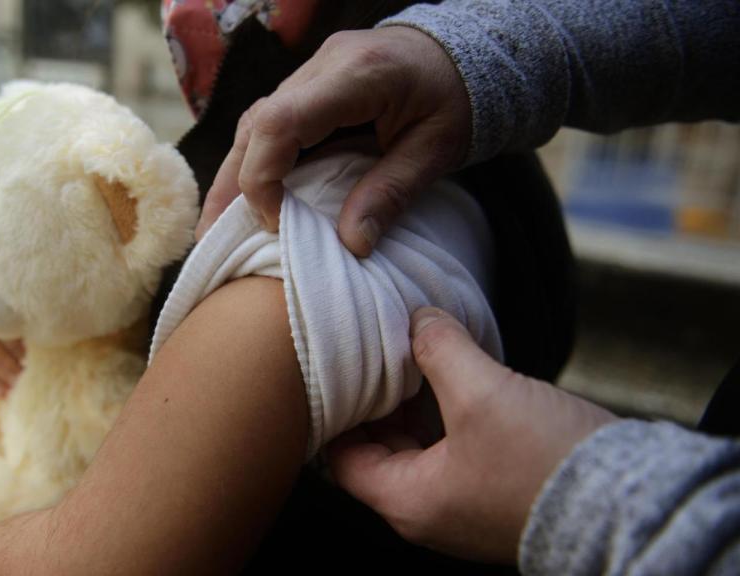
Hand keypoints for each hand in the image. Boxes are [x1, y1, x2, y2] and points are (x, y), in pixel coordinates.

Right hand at [198, 25, 471, 256]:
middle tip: (214, 237)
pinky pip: (268, 122)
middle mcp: (323, 65)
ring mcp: (312, 71)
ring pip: (253, 121)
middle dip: (232, 183)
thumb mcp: (437, 150)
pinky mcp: (309, 84)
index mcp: (357, 74)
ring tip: (216, 225)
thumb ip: (392, 193)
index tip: (276, 223)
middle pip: (256, 121)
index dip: (263, 176)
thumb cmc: (457, 100)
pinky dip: (254, 161)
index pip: (282, 121)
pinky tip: (245, 196)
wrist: (464, 54)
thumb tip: (351, 246)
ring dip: (234, 174)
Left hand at [327, 308, 617, 562]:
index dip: (336, 411)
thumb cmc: (545, 461)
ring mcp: (462, 506)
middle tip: (377, 352)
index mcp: (408, 501)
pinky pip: (453, 451)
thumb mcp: (482, 392)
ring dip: (415, 404)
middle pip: (378, 450)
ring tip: (415, 355)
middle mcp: (428, 512)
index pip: (341, 459)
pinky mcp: (494, 493)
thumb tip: (418, 318)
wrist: (629, 503)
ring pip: (418, 447)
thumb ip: (439, 349)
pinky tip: (457, 376)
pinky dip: (447, 416)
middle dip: (377, 400)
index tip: (338, 369)